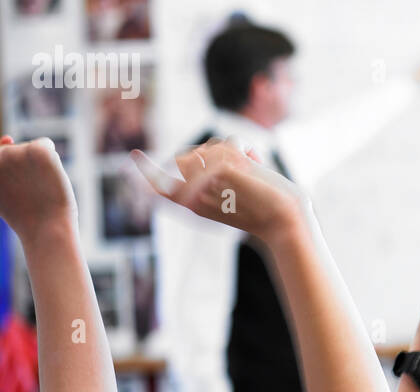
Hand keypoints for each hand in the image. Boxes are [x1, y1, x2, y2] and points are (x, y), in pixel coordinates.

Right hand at [0, 94, 75, 242]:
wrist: (46, 230)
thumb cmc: (24, 213)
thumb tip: (6, 136)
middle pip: (8, 147)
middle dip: (21, 165)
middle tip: (27, 191)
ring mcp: (15, 152)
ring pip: (29, 148)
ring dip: (37, 165)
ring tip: (37, 189)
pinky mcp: (39, 149)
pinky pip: (46, 147)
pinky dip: (51, 160)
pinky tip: (49, 179)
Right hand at [130, 138, 304, 243]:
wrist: (285, 221)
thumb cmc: (263, 210)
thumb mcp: (233, 196)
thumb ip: (216, 177)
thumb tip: (218, 150)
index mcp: (194, 206)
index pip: (162, 188)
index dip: (147, 172)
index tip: (134, 155)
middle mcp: (195, 196)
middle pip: (192, 156)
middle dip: (216, 155)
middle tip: (241, 173)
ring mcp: (207, 181)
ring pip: (213, 146)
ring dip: (234, 152)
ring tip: (250, 173)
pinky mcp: (223, 168)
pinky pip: (230, 142)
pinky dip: (247, 149)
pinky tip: (257, 165)